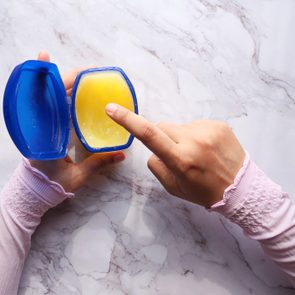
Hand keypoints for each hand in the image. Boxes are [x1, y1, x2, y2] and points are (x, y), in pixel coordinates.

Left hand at [29, 52, 124, 191]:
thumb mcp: (76, 175)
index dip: (51, 81)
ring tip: (84, 77)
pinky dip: (63, 98)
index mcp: (45, 135)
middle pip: (50, 96)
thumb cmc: (52, 184)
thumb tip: (121, 155)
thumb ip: (98, 164)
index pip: (47, 102)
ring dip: (65, 86)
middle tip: (87, 71)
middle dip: (65, 79)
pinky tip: (76, 93)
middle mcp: (41, 127)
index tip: (48, 61)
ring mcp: (44, 128)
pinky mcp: (49, 131)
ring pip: (52, 100)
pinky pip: (55, 110)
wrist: (36, 191)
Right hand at [105, 103, 244, 206]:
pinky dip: (196, 135)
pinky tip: (207, 149)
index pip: (148, 134)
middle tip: (175, 153)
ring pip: (179, 126)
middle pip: (162, 126)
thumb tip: (154, 148)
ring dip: (181, 137)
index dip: (127, 120)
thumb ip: (157, 165)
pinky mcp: (219, 124)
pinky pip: (196, 125)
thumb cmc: (204, 192)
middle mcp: (194, 140)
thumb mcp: (173, 187)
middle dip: (162, 137)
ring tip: (197, 153)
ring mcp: (208, 129)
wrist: (241, 188)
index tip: (111, 109)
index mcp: (181, 159)